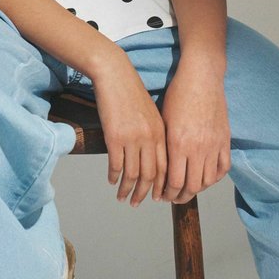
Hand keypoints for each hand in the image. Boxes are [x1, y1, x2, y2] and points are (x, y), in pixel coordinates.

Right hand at [91, 53, 167, 207]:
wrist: (115, 75)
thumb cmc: (131, 93)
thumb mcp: (150, 113)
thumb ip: (154, 134)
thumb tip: (153, 156)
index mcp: (161, 133)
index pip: (166, 168)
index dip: (161, 186)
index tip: (157, 198)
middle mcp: (150, 138)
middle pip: (151, 175)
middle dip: (144, 193)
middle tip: (137, 203)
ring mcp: (133, 139)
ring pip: (133, 174)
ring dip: (127, 189)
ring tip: (122, 198)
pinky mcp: (115, 137)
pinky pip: (116, 164)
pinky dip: (114, 176)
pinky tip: (111, 180)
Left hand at [159, 64, 230, 202]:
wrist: (202, 77)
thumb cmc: (178, 95)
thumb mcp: (164, 120)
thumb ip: (164, 146)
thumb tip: (158, 168)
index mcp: (178, 143)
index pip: (174, 181)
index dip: (167, 193)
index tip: (161, 196)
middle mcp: (197, 148)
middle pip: (191, 186)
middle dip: (180, 196)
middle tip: (173, 198)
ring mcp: (214, 145)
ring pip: (208, 180)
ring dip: (197, 190)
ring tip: (188, 191)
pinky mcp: (225, 140)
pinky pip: (223, 168)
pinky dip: (215, 177)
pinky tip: (206, 178)